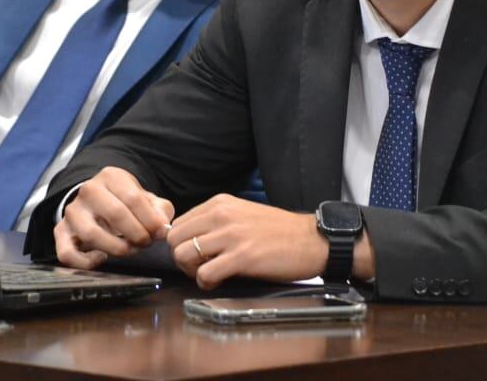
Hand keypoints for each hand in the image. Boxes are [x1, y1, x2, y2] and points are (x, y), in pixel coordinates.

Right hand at [53, 167, 173, 268]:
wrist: (99, 202)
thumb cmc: (127, 203)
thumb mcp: (147, 199)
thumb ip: (160, 210)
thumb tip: (162, 228)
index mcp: (111, 177)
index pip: (133, 198)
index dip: (150, 220)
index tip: (159, 233)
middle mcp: (88, 190)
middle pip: (115, 214)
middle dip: (136, 234)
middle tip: (145, 243)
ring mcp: (73, 211)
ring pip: (91, 234)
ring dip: (116, 248)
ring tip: (129, 250)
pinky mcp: (61, 231)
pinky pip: (66, 253)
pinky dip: (85, 261)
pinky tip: (101, 258)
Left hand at [166, 194, 328, 288]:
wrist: (312, 240)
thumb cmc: (279, 232)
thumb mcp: (242, 214)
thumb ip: (216, 222)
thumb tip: (191, 240)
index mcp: (220, 203)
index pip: (178, 223)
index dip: (181, 243)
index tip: (195, 255)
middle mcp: (221, 215)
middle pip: (175, 239)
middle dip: (182, 258)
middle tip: (198, 268)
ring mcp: (231, 235)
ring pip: (183, 255)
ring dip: (191, 271)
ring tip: (208, 275)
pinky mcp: (242, 257)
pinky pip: (204, 274)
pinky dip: (205, 283)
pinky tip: (219, 282)